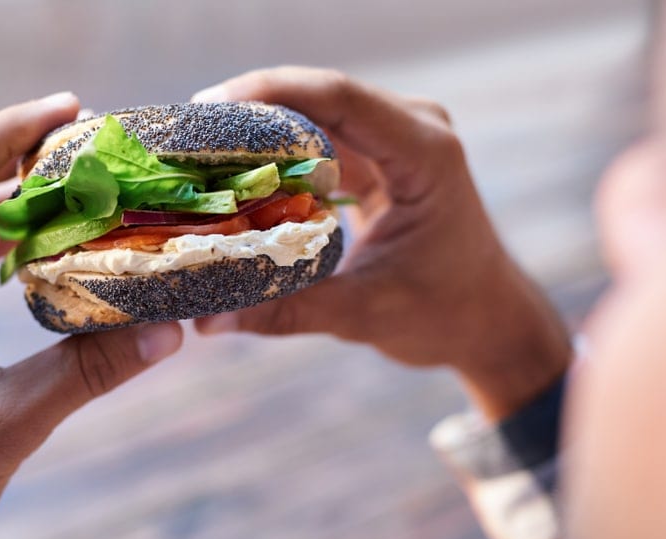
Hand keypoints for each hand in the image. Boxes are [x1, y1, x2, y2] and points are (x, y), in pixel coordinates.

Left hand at [0, 94, 182, 538]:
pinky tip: (49, 243)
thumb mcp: (6, 424)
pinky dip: (0, 245)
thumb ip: (87, 371)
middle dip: (19, 162)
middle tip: (93, 151)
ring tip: (82, 189)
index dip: (6, 132)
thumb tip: (170, 331)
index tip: (68, 111)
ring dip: (13, 204)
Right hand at [193, 67, 569, 418]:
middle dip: (246, 115)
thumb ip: (288, 311)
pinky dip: (271, 159)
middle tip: (180, 141)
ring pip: (310, 117)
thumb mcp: (366, 314)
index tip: (205, 111)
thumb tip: (207, 319)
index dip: (268, 93)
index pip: (338, 98)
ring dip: (253, 136)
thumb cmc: (445, 314)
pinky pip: (314, 143)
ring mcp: (394, 139)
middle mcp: (412, 130)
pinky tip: (227, 178)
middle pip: (316, 99)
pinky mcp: (377, 158)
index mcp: (426, 154)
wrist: (485, 319)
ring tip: (191, 159)